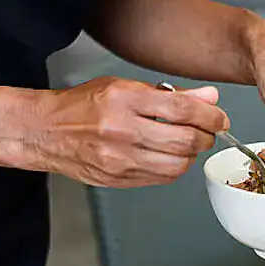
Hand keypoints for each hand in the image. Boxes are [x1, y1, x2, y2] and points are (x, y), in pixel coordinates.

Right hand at [25, 76, 228, 186]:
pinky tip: (168, 157)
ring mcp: (119, 158)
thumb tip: (208, 98)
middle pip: (185, 141)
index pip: (182, 109)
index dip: (210, 116)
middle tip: (208, 132)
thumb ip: (170, 95)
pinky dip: (173, 168)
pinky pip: (160, 178)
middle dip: (206, 137)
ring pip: (177, 165)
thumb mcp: (124, 87)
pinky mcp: (117, 179)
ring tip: (187, 145)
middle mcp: (121, 129)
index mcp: (124, 99)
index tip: (220, 118)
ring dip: (191, 156)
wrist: (44, 132)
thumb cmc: (82, 106)